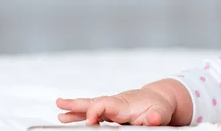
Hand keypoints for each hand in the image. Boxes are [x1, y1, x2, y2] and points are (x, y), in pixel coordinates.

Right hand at [56, 79, 191, 125]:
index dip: (96, 111)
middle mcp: (115, 103)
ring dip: (74, 109)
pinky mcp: (110, 112)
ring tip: (59, 114)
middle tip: (61, 103)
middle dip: (78, 104)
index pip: (106, 104)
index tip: (89, 121)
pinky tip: (66, 117)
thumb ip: (156, 117)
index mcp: (124, 104)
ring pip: (90, 106)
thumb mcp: (160, 113)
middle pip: (94, 102)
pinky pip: (92, 111)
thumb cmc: (158, 107)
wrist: (159, 99)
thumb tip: (153, 119)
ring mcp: (111, 107)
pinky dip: (79, 113)